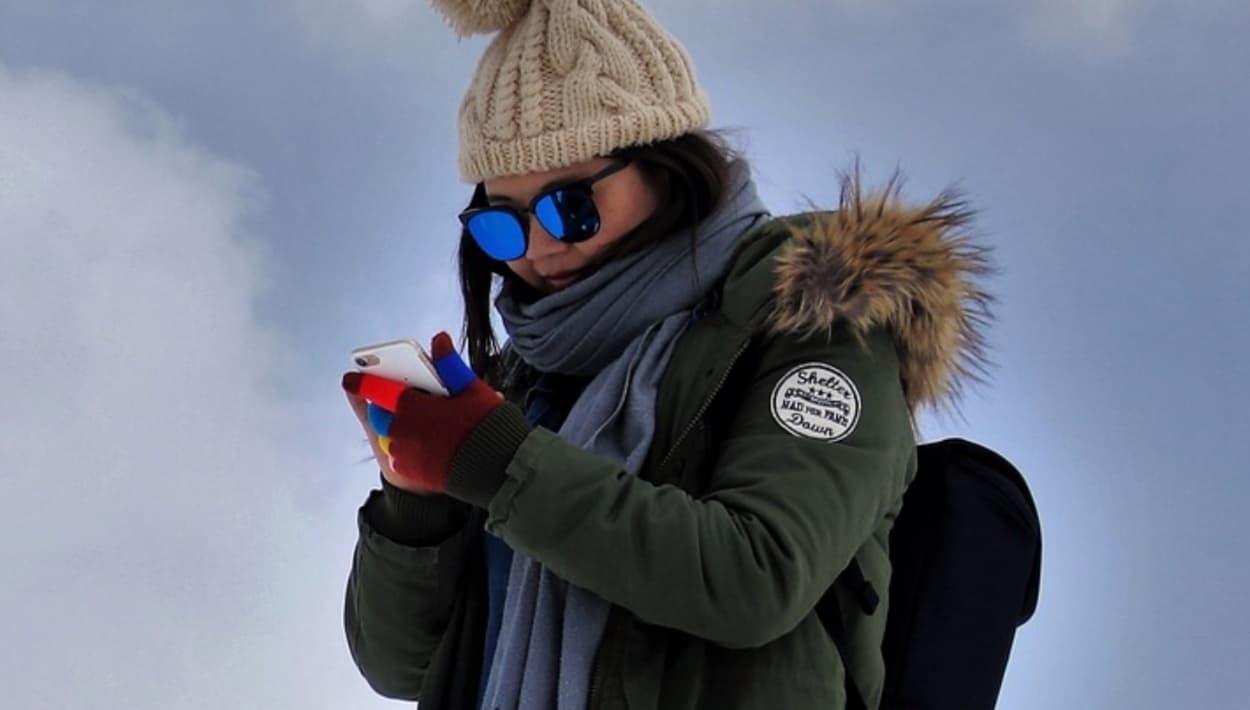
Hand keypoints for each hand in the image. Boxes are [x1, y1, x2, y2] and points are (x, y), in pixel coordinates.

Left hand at [342, 331, 506, 494]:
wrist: (497, 469)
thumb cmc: (486, 425)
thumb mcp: (472, 390)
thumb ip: (450, 364)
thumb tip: (439, 339)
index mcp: (413, 406)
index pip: (378, 390)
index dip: (362, 382)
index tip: (349, 378)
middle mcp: (401, 431)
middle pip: (381, 415)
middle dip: (386, 406)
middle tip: (402, 402)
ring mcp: (404, 454)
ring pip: (391, 436)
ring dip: (399, 429)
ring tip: (421, 426)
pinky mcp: (412, 473)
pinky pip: (400, 457)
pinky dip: (408, 449)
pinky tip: (427, 446)